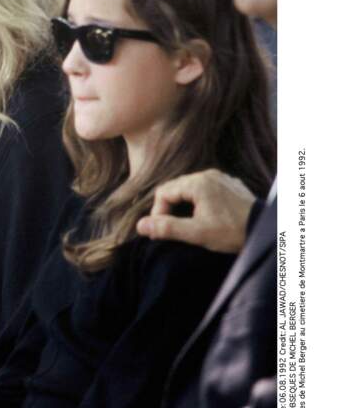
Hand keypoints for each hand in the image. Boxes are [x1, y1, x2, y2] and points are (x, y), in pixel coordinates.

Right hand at [137, 169, 255, 253]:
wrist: (265, 231)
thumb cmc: (232, 232)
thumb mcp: (197, 233)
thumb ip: (167, 228)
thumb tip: (141, 226)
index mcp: (198, 182)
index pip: (163, 192)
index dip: (157, 212)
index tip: (162, 231)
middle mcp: (208, 174)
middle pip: (176, 188)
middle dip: (169, 209)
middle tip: (171, 230)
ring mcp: (221, 178)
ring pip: (190, 188)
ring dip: (184, 206)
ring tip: (187, 225)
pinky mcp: (230, 185)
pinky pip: (206, 189)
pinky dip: (199, 202)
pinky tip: (204, 217)